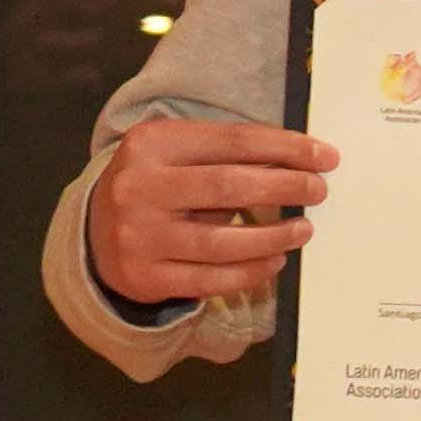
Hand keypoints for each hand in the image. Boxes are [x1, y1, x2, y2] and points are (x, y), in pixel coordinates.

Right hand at [86, 117, 338, 308]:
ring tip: (303, 229)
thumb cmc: (157, 188)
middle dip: (286, 187)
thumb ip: (229, 155)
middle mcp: (138, 187)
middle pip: (229, 186)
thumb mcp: (179, 157)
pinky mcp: (144, 276)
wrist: (95, 235)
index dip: (286, 147)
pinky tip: (274, 260)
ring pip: (223, 241)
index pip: (233, 141)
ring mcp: (138, 235)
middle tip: (318, 190)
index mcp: (150, 144)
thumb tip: (304, 162)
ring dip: (275, 236)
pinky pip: (213, 279)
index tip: (325, 156)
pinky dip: (252, 271)